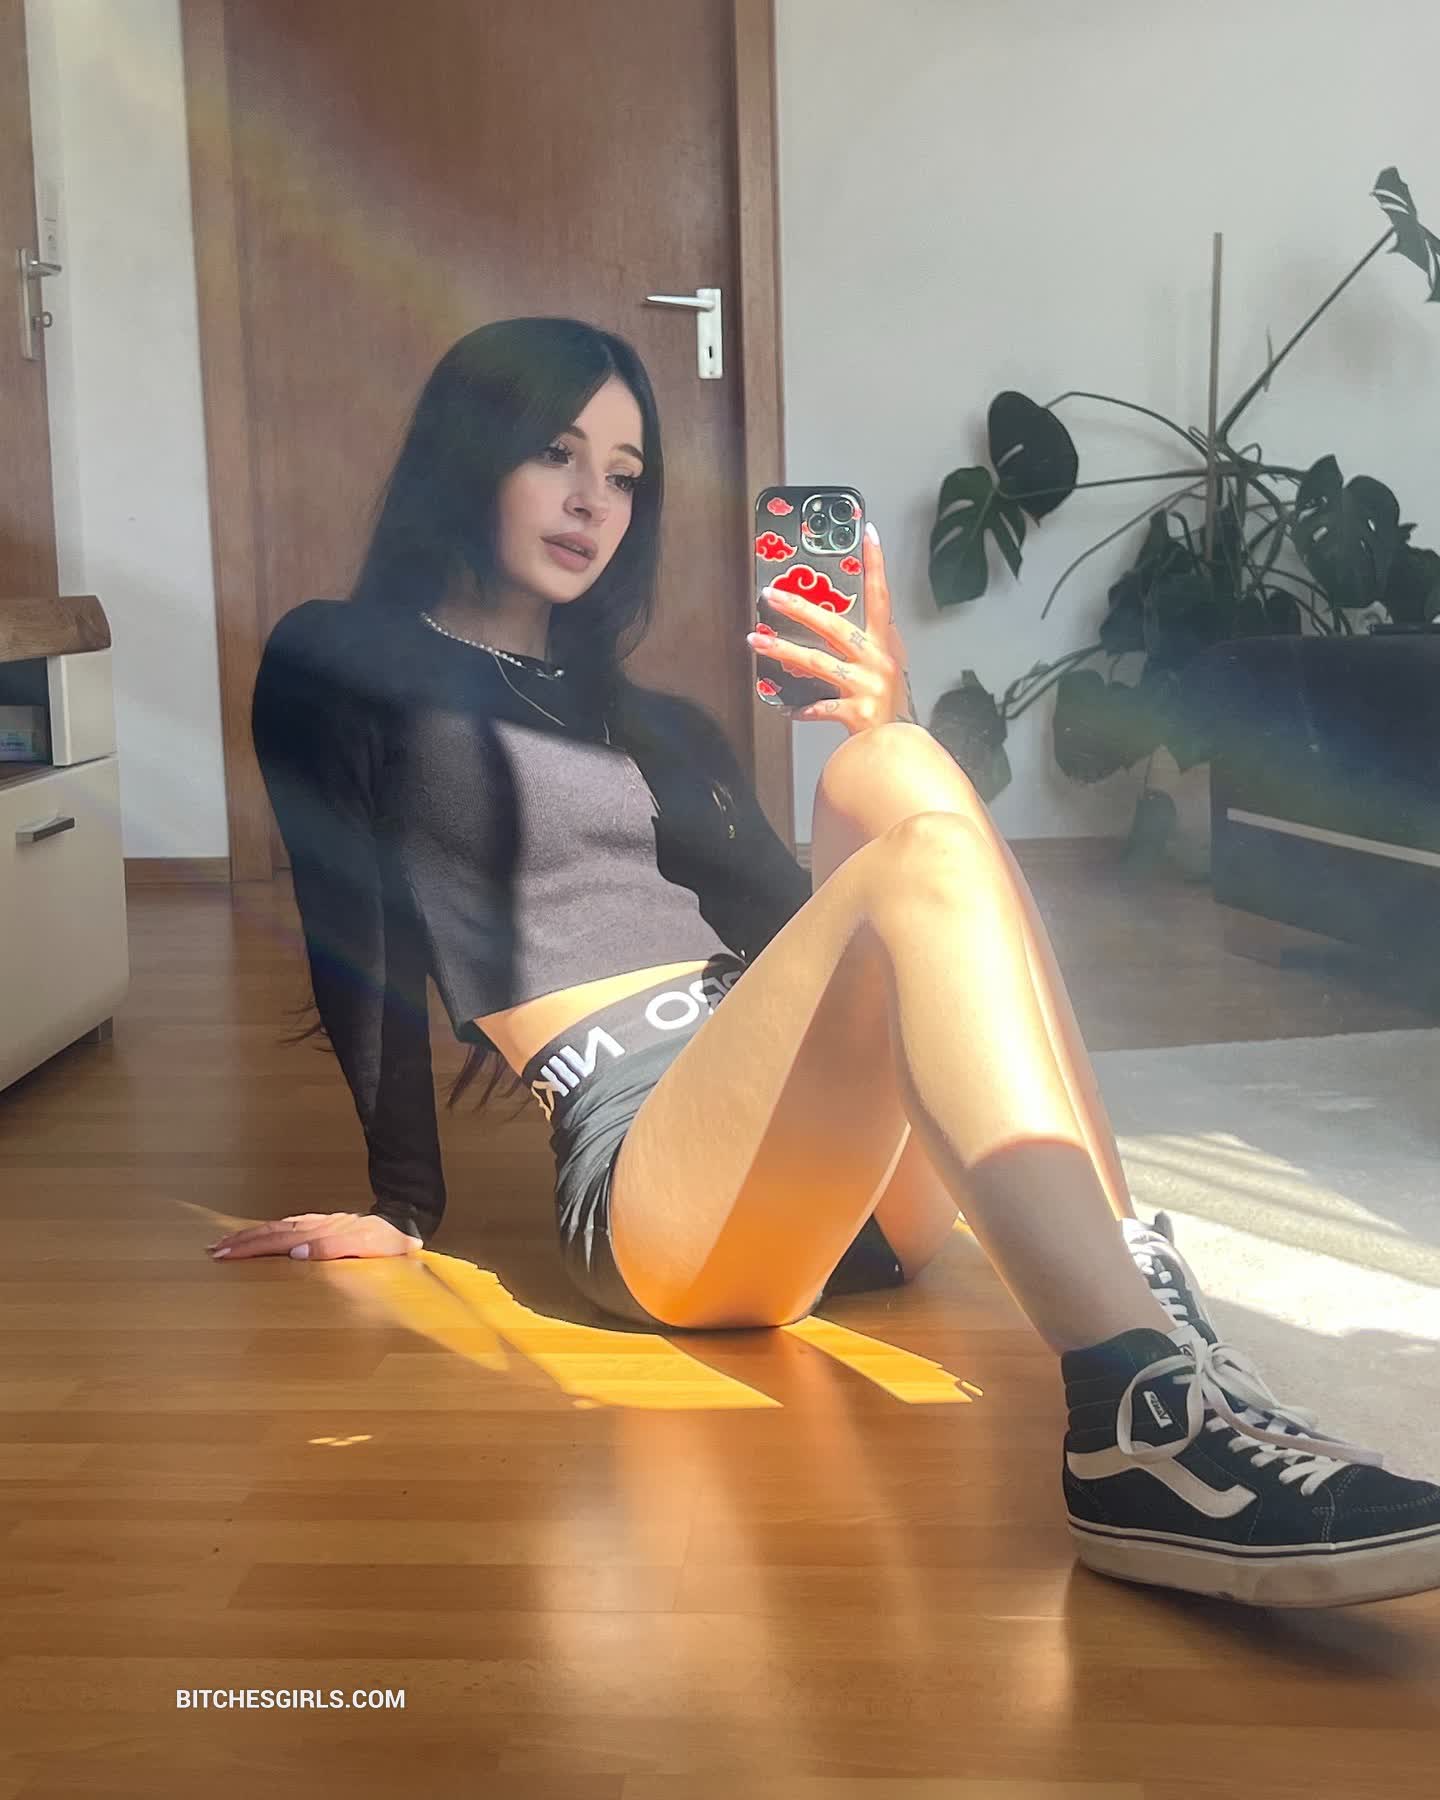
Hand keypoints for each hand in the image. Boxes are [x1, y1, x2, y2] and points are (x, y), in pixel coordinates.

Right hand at [205, 1212, 422, 1261]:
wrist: (407, 1219)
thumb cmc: (389, 1241)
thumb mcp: (366, 1247)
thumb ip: (332, 1250)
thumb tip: (295, 1253)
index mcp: (320, 1234)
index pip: (277, 1241)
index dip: (250, 1248)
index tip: (225, 1254)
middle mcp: (316, 1226)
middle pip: (271, 1232)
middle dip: (241, 1242)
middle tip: (214, 1250)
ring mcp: (319, 1223)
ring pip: (277, 1227)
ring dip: (251, 1235)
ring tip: (228, 1242)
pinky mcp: (325, 1224)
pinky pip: (289, 1225)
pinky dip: (270, 1230)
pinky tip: (262, 1234)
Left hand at [747, 521, 916, 735]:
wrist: (902, 747)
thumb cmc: (890, 707)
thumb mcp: (885, 669)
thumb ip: (865, 646)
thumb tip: (831, 625)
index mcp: (885, 646)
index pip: (881, 597)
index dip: (876, 565)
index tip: (868, 533)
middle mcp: (877, 661)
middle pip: (835, 626)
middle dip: (800, 609)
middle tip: (771, 595)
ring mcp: (868, 686)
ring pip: (818, 662)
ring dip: (783, 651)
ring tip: (755, 642)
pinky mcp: (857, 713)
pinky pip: (821, 708)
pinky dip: (803, 709)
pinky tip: (788, 709)